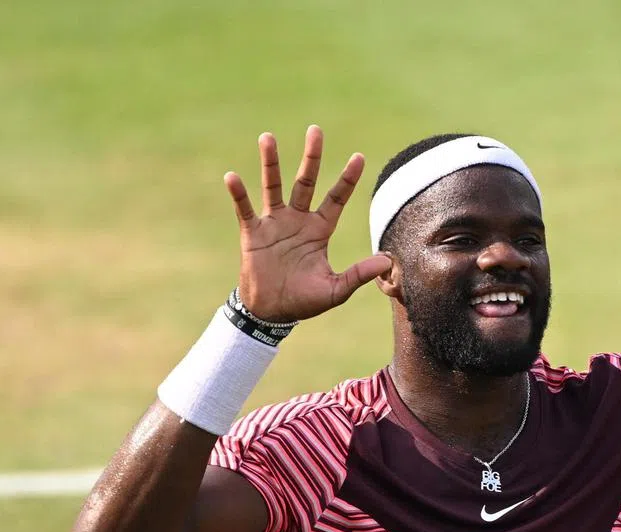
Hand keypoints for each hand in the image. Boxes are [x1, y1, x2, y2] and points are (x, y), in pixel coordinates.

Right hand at [224, 126, 392, 321]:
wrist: (272, 312)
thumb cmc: (305, 301)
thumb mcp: (336, 290)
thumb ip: (360, 274)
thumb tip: (388, 261)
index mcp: (319, 230)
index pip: (336, 199)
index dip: (347, 179)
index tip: (359, 157)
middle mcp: (298, 220)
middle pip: (306, 182)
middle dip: (312, 158)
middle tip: (316, 131)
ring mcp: (274, 224)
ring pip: (273, 186)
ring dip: (271, 163)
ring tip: (267, 137)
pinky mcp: (252, 233)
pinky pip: (245, 209)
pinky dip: (238, 194)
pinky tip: (233, 177)